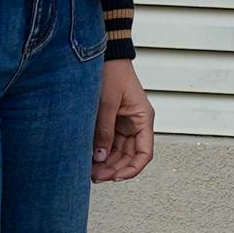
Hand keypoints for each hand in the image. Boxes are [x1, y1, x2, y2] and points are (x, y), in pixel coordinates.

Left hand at [92, 57, 156, 184]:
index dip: (132, 169)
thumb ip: (104, 131)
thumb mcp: (107, 103)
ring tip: (90, 172)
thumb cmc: (112, 73)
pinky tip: (89, 160)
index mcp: (143, 119)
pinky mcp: (112, 122)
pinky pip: (109, 143)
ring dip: (106, 163)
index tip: (116, 178)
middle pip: (129, 156)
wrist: (105, 55)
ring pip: (118, 152)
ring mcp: (124, 124)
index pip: (144, 153)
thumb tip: (100, 157)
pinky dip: (100, 153)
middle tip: (96, 177)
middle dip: (114, 169)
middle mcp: (136, 124)